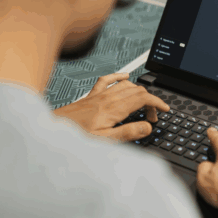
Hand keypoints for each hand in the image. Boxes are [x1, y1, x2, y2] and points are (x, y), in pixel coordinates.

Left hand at [52, 72, 169, 140]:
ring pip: (126, 85)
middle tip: (152, 117)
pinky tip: (124, 77)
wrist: (53, 130)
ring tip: (142, 105)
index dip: (157, 103)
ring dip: (138, 92)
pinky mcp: (91, 96)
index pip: (142, 98)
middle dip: (150, 101)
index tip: (164, 110)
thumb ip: (128, 133)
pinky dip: (119, 77)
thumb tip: (147, 127)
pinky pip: (107, 80)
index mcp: (113, 109)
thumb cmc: (76, 137)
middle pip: (137, 91)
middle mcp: (107, 98)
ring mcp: (99, 95)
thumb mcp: (106, 141)